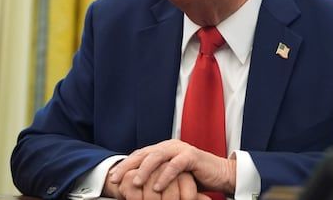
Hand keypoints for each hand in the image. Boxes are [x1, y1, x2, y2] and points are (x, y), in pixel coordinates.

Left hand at [109, 139, 236, 194]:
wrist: (220, 175)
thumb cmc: (195, 178)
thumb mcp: (171, 177)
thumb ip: (156, 176)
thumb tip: (134, 186)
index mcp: (163, 149)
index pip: (139, 155)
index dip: (125, 165)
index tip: (112, 178)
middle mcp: (170, 146)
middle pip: (144, 153)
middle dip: (128, 166)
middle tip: (115, 179)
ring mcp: (181, 149)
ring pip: (158, 156)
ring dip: (145, 170)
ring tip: (136, 183)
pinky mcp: (192, 156)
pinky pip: (176, 165)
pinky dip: (166, 176)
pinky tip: (158, 187)